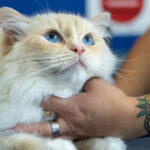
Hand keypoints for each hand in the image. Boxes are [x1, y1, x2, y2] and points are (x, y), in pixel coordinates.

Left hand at [12, 78, 145, 138]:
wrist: (125, 117)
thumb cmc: (111, 100)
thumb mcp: (95, 84)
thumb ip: (80, 79)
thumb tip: (71, 74)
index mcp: (72, 107)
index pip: (48, 101)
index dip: (37, 96)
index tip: (28, 92)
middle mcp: (69, 122)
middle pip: (43, 124)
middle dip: (28, 124)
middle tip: (13, 125)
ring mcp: (74, 131)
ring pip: (50, 134)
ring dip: (38, 132)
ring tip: (23, 131)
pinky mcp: (79, 134)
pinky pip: (62, 136)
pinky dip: (52, 134)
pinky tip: (47, 132)